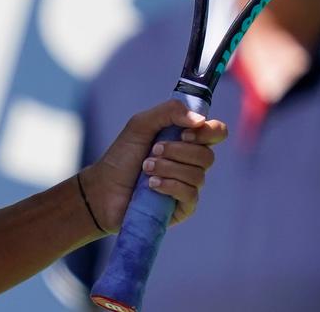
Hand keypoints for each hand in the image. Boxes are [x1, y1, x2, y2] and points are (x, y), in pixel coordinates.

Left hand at [82, 100, 226, 230]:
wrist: (103, 188)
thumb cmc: (122, 155)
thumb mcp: (141, 124)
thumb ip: (169, 112)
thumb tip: (200, 119)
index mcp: (186, 140)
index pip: (216, 132)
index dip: (208, 131)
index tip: (185, 133)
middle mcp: (191, 162)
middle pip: (208, 155)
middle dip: (177, 151)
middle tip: (153, 150)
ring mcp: (189, 185)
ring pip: (198, 175)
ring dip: (168, 168)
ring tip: (146, 169)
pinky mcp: (183, 207)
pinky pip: (190, 195)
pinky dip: (170, 186)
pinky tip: (152, 186)